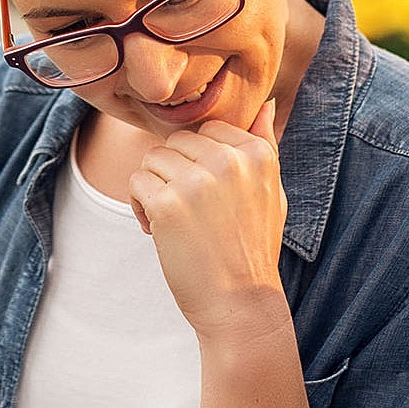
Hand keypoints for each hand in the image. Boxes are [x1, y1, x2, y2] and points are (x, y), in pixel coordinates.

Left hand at [129, 101, 287, 337]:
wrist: (240, 304)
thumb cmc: (252, 249)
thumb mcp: (273, 192)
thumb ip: (266, 145)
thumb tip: (265, 103)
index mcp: (256, 154)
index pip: (207, 129)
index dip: (197, 162)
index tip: (206, 195)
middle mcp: (229, 161)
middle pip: (175, 142)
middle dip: (173, 173)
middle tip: (186, 212)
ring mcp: (197, 182)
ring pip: (152, 159)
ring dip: (154, 189)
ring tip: (172, 221)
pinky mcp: (168, 204)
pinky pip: (136, 182)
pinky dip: (139, 206)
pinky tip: (156, 230)